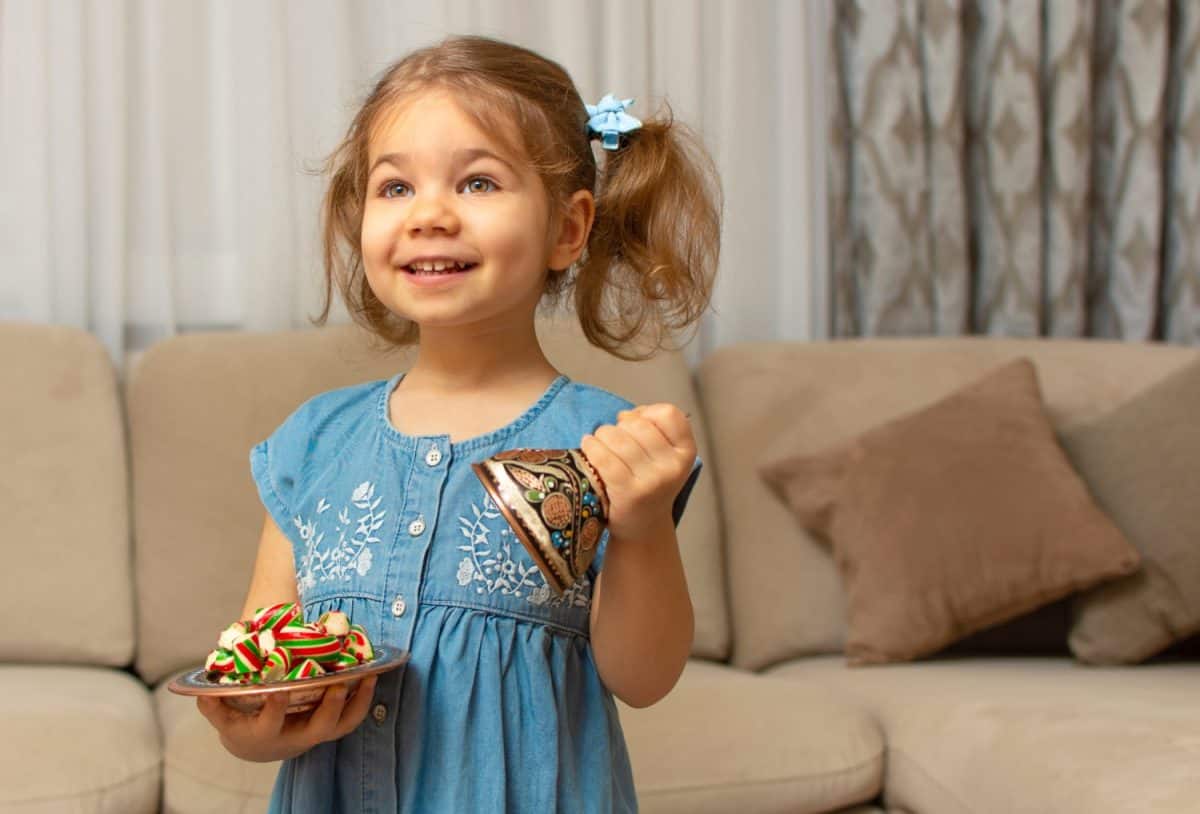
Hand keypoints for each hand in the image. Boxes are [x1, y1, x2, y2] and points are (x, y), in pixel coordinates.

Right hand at [196, 674, 378, 762]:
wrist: (259, 745)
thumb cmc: (240, 723)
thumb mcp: (222, 716)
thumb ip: (212, 704)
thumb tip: (203, 690)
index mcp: (265, 733)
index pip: (271, 723)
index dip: (276, 708)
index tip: (279, 689)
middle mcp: (294, 738)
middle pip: (317, 728)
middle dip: (329, 706)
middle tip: (338, 682)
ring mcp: (316, 733)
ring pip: (341, 725)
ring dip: (357, 702)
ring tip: (369, 675)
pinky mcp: (330, 727)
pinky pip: (351, 718)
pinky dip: (363, 700)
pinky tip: (371, 676)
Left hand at [581, 403, 696, 542]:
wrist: (643, 526)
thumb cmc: (649, 482)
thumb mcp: (663, 455)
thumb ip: (650, 427)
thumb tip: (624, 416)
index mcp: (686, 452)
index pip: (668, 414)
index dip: (648, 413)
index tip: (636, 425)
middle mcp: (673, 467)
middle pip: (638, 424)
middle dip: (620, 427)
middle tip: (613, 439)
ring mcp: (653, 481)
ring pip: (618, 438)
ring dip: (602, 435)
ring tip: (597, 443)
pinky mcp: (629, 493)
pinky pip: (605, 458)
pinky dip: (592, 448)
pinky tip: (588, 448)